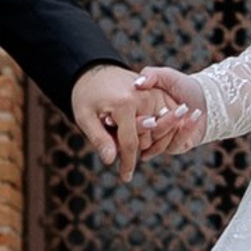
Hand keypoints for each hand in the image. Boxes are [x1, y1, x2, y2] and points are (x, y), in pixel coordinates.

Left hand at [70, 64, 158, 179]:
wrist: (96, 72)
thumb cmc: (87, 96)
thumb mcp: (85, 117)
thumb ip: (99, 138)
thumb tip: (111, 160)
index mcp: (125, 103)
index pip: (130, 143)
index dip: (128, 163)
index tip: (125, 177)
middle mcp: (144, 98)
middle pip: (145, 140)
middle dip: (132, 149)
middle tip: (114, 143)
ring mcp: (154, 94)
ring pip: (157, 132)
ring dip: (144, 140)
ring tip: (123, 134)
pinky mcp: (159, 93)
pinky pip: (165, 119)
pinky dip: (156, 130)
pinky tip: (140, 131)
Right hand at [131, 66, 206, 158]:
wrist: (206, 98)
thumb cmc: (183, 85)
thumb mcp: (166, 75)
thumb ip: (150, 75)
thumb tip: (136, 84)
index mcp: (140, 112)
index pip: (126, 120)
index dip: (127, 118)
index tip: (133, 111)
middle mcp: (147, 128)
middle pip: (139, 135)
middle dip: (147, 125)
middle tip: (159, 113)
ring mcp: (160, 140)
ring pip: (155, 144)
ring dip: (169, 126)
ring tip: (183, 109)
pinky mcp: (174, 147)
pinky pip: (173, 146)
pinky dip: (184, 131)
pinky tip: (193, 117)